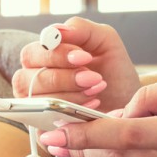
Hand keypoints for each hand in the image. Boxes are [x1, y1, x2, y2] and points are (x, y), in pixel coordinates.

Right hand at [11, 17, 140, 111]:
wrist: (129, 100)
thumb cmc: (112, 69)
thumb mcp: (104, 41)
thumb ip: (81, 29)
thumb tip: (56, 30)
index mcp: (40, 57)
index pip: (31, 54)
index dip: (56, 55)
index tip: (85, 57)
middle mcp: (31, 81)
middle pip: (28, 78)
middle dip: (64, 78)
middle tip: (94, 78)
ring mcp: (34, 106)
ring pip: (37, 101)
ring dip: (70, 96)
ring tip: (96, 90)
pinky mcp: (43, 128)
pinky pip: (45, 124)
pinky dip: (69, 115)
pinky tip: (91, 106)